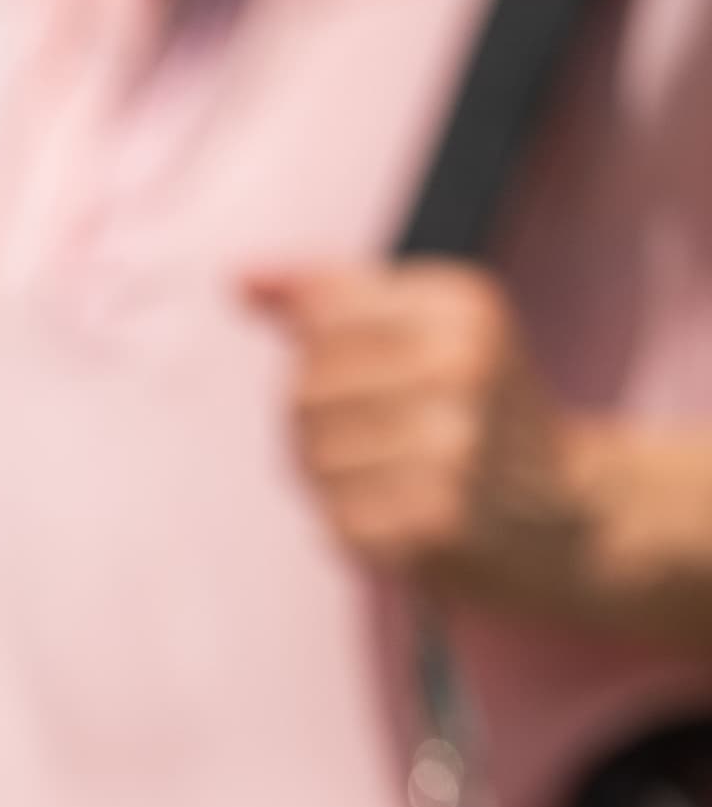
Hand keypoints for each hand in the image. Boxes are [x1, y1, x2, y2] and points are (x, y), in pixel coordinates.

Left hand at [245, 260, 599, 614]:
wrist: (571, 512)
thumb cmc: (476, 410)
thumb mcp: (424, 327)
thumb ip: (328, 296)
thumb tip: (237, 278)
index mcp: (461, 303)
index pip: (317, 321)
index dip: (326, 362)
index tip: (388, 380)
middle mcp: (464, 364)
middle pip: (301, 392)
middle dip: (321, 426)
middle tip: (393, 444)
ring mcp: (453, 443)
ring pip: (311, 458)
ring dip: (336, 482)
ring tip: (403, 482)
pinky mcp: (435, 518)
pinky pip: (335, 519)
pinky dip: (356, 528)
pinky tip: (408, 522)